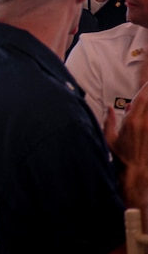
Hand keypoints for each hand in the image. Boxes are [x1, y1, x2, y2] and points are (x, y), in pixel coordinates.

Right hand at [108, 82, 147, 205]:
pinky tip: (142, 114)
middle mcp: (144, 123)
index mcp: (131, 122)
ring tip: (142, 104)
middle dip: (147, 94)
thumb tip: (109, 108)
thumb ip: (109, 121)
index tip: (147, 82)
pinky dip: (147, 113)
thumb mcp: (109, 138)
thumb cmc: (120, 156)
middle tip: (147, 85)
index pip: (141, 99)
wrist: (135, 172)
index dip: (145, 88)